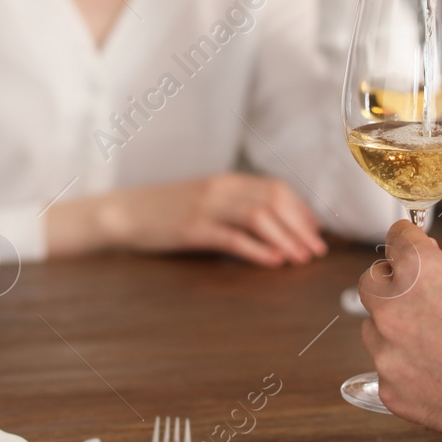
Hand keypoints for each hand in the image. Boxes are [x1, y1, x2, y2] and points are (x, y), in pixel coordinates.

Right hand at [47, 173, 326, 266]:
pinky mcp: (192, 229)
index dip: (301, 209)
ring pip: (259, 217)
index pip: (275, 187)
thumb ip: (235, 205)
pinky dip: (257, 250)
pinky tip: (273, 262)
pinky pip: (232, 238)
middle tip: (317, 250)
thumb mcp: (204, 199)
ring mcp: (206, 208)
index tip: (316, 230)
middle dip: (300, 227)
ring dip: (286, 238)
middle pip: (273, 201)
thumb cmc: (166, 211)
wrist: (124, 212)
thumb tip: (274, 224)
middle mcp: (220, 189)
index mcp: (226, 180)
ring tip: (301, 258)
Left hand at [359, 221, 441, 441]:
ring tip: (436, 347)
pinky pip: (388, 372)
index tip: (406, 243)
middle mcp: (394, 309)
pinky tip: (439, 377)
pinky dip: (407, 372)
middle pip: (371, 285)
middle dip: (392, 287)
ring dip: (396, 332)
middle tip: (417, 298)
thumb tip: (430, 278)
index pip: (397, 241)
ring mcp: (388, 353)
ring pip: (375, 331)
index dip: (407, 242)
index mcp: (420, 273)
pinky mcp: (390, 391)